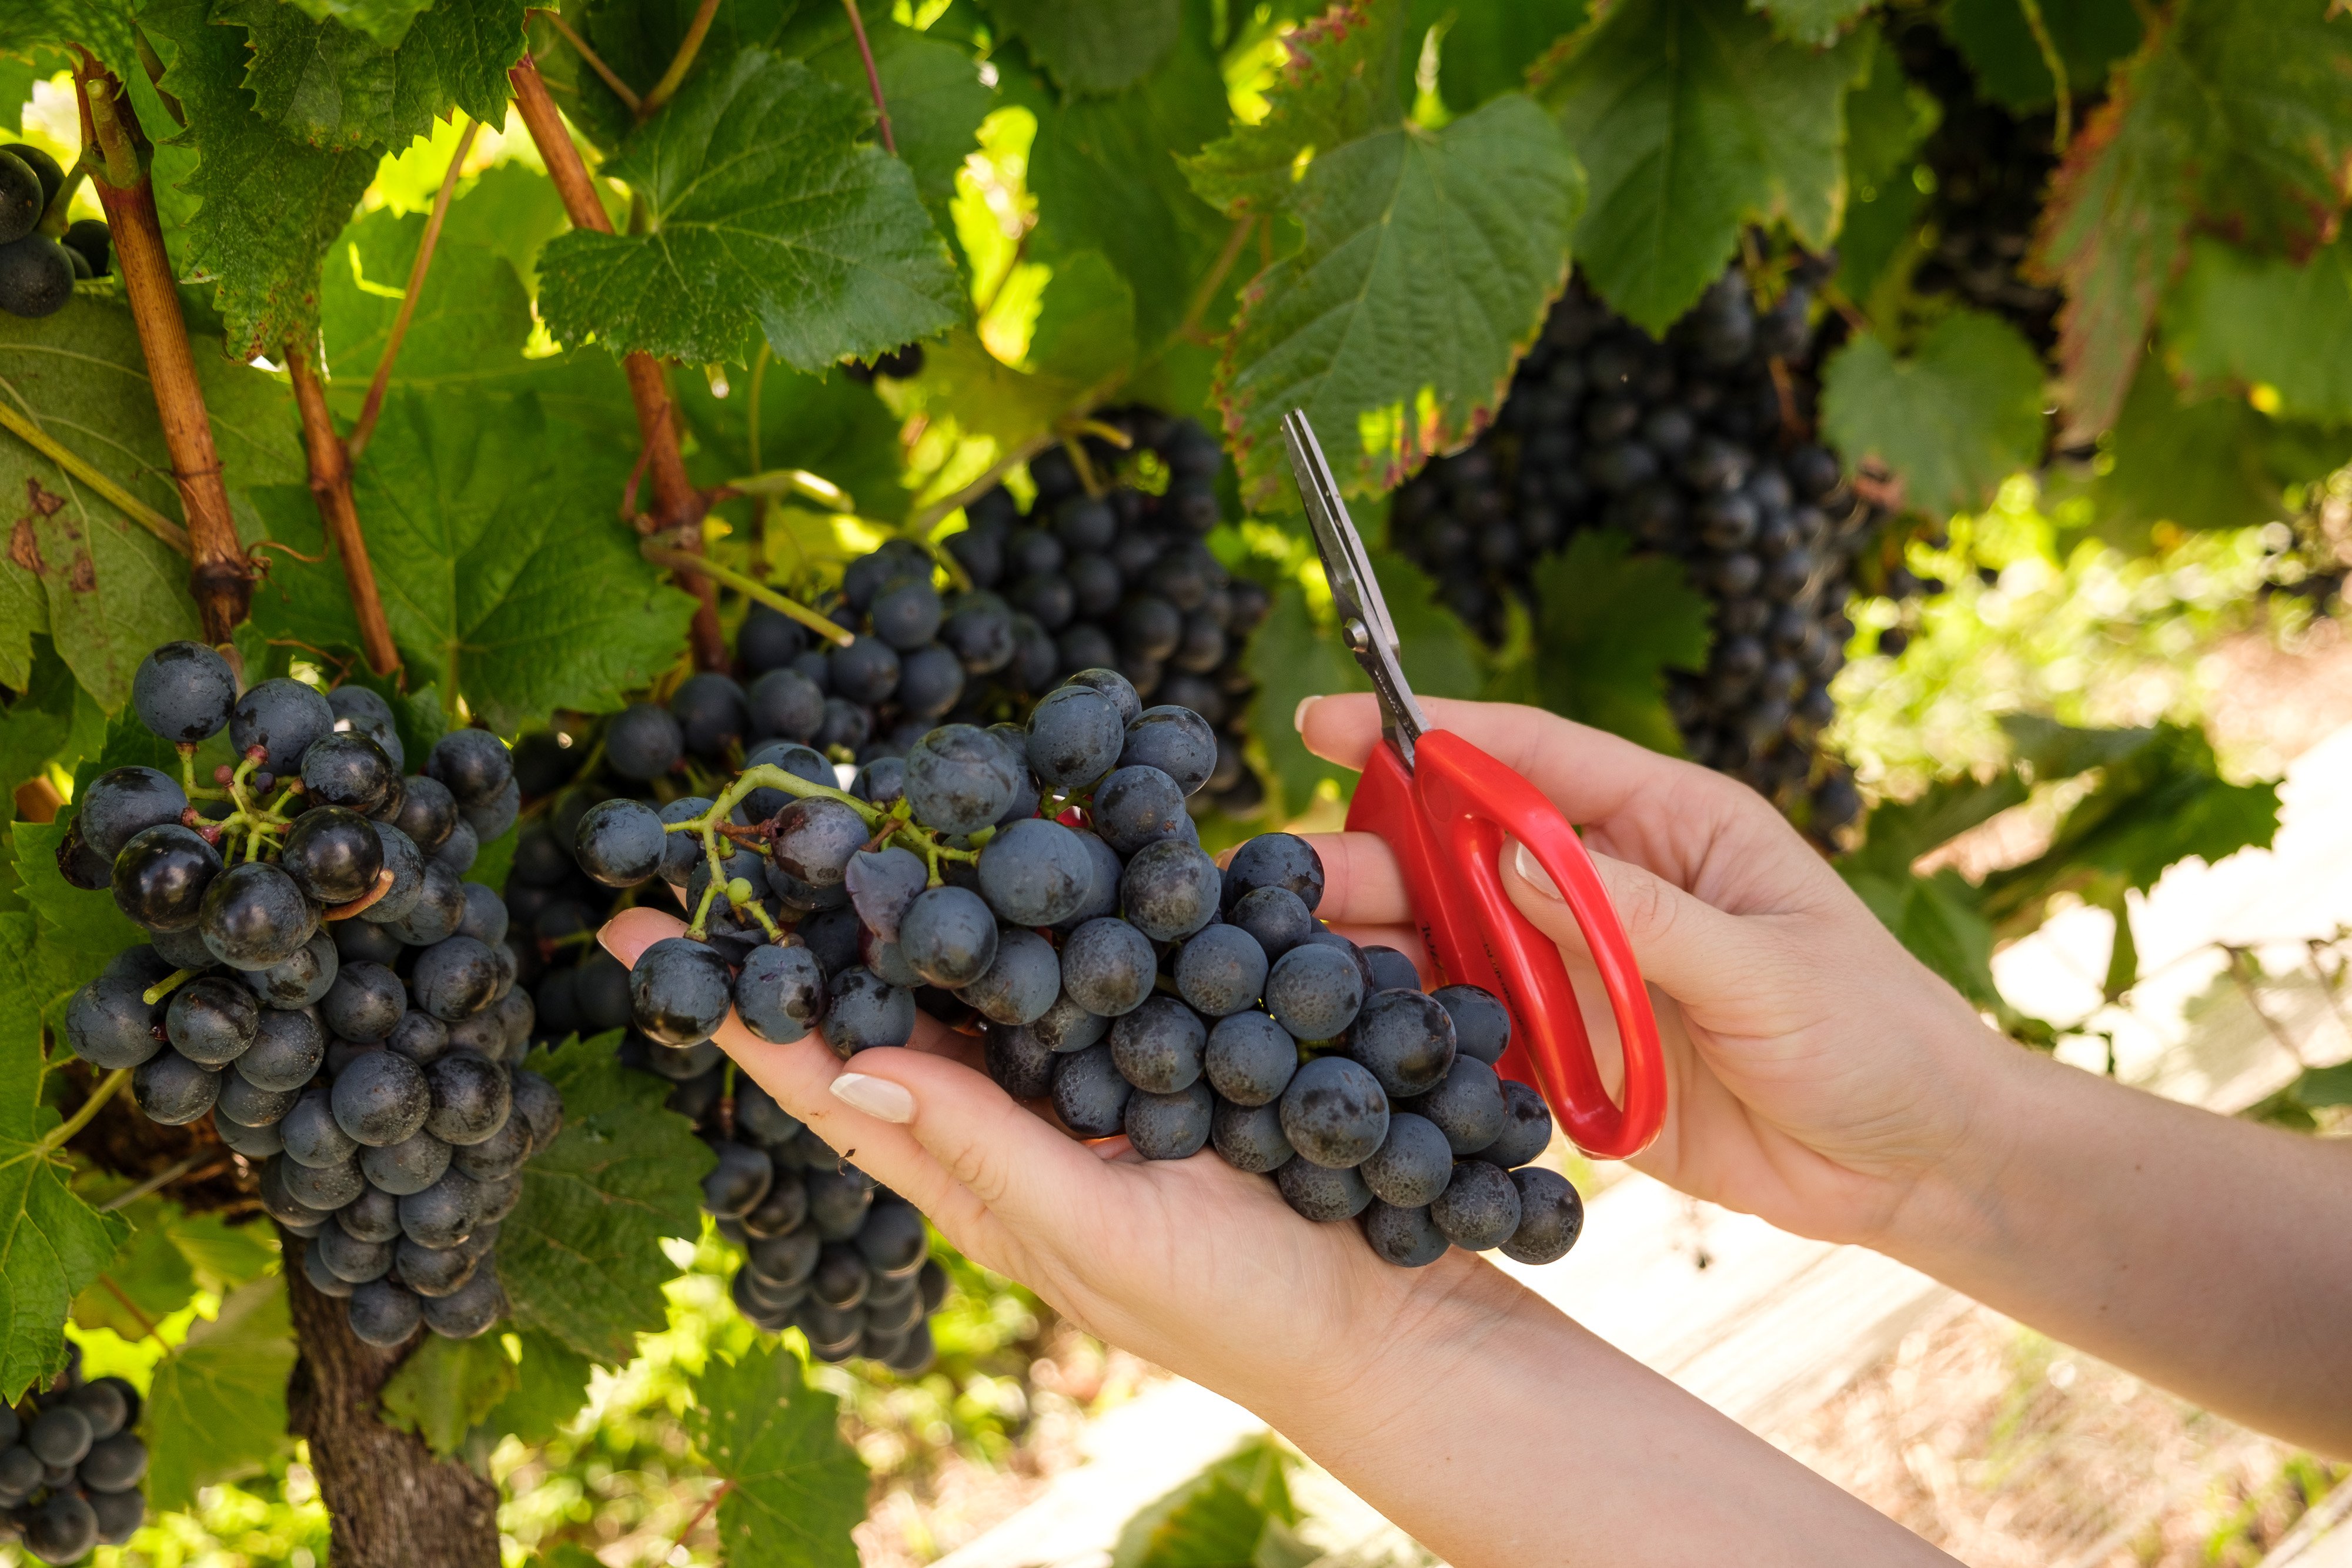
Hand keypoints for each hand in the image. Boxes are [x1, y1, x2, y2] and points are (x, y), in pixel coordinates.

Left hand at [596, 906, 1508, 1419]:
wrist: (1399, 1318)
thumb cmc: (1240, 1307)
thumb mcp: (1098, 1239)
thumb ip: (983, 1152)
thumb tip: (852, 1065)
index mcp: (974, 1172)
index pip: (829, 1077)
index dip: (737, 1004)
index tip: (632, 929)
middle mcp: (1020, 1107)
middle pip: (898, 990)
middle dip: (822, 911)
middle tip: (745, 819)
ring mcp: (1098, 1064)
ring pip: (996, 951)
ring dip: (939, 875)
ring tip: (870, 793)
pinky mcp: (1181, 1025)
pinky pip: (1107, 941)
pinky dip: (1073, 880)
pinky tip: (1053, 818)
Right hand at [1297, 694, 2014, 1247]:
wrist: (1920, 1167)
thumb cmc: (1877, 1038)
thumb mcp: (1768, 969)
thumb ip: (1638, 917)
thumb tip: (1507, 860)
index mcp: (1667, 823)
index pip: (1526, 759)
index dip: (1424, 736)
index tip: (1330, 720)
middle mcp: (1610, 887)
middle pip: (1467, 855)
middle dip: (1373, 858)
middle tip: (1279, 876)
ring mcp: (1586, 972)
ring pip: (1457, 943)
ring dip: (1379, 949)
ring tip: (1290, 961)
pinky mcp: (1575, 1055)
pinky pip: (1480, 1032)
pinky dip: (1422, 1036)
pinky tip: (1358, 1042)